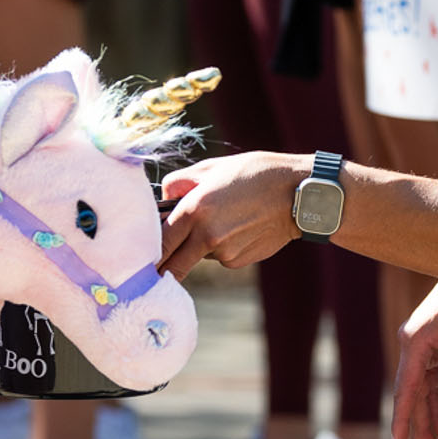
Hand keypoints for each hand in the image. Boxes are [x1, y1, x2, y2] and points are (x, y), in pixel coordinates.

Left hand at [158, 151, 307, 279]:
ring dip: (200, 246)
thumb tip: (163, 198)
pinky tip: (241, 228)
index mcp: (194, 210)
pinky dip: (223, 247)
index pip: (159, 242)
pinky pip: (221, 257)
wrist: (300, 195)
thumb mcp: (214, 167)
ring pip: (199, 256)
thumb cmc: (256, 174)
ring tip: (225, 220)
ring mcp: (225, 253)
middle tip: (153, 270)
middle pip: (173, 265)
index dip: (146, 254)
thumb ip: (182, 182)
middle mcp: (207, 236)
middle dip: (162, 269)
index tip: (138, 260)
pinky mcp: (240, 261)